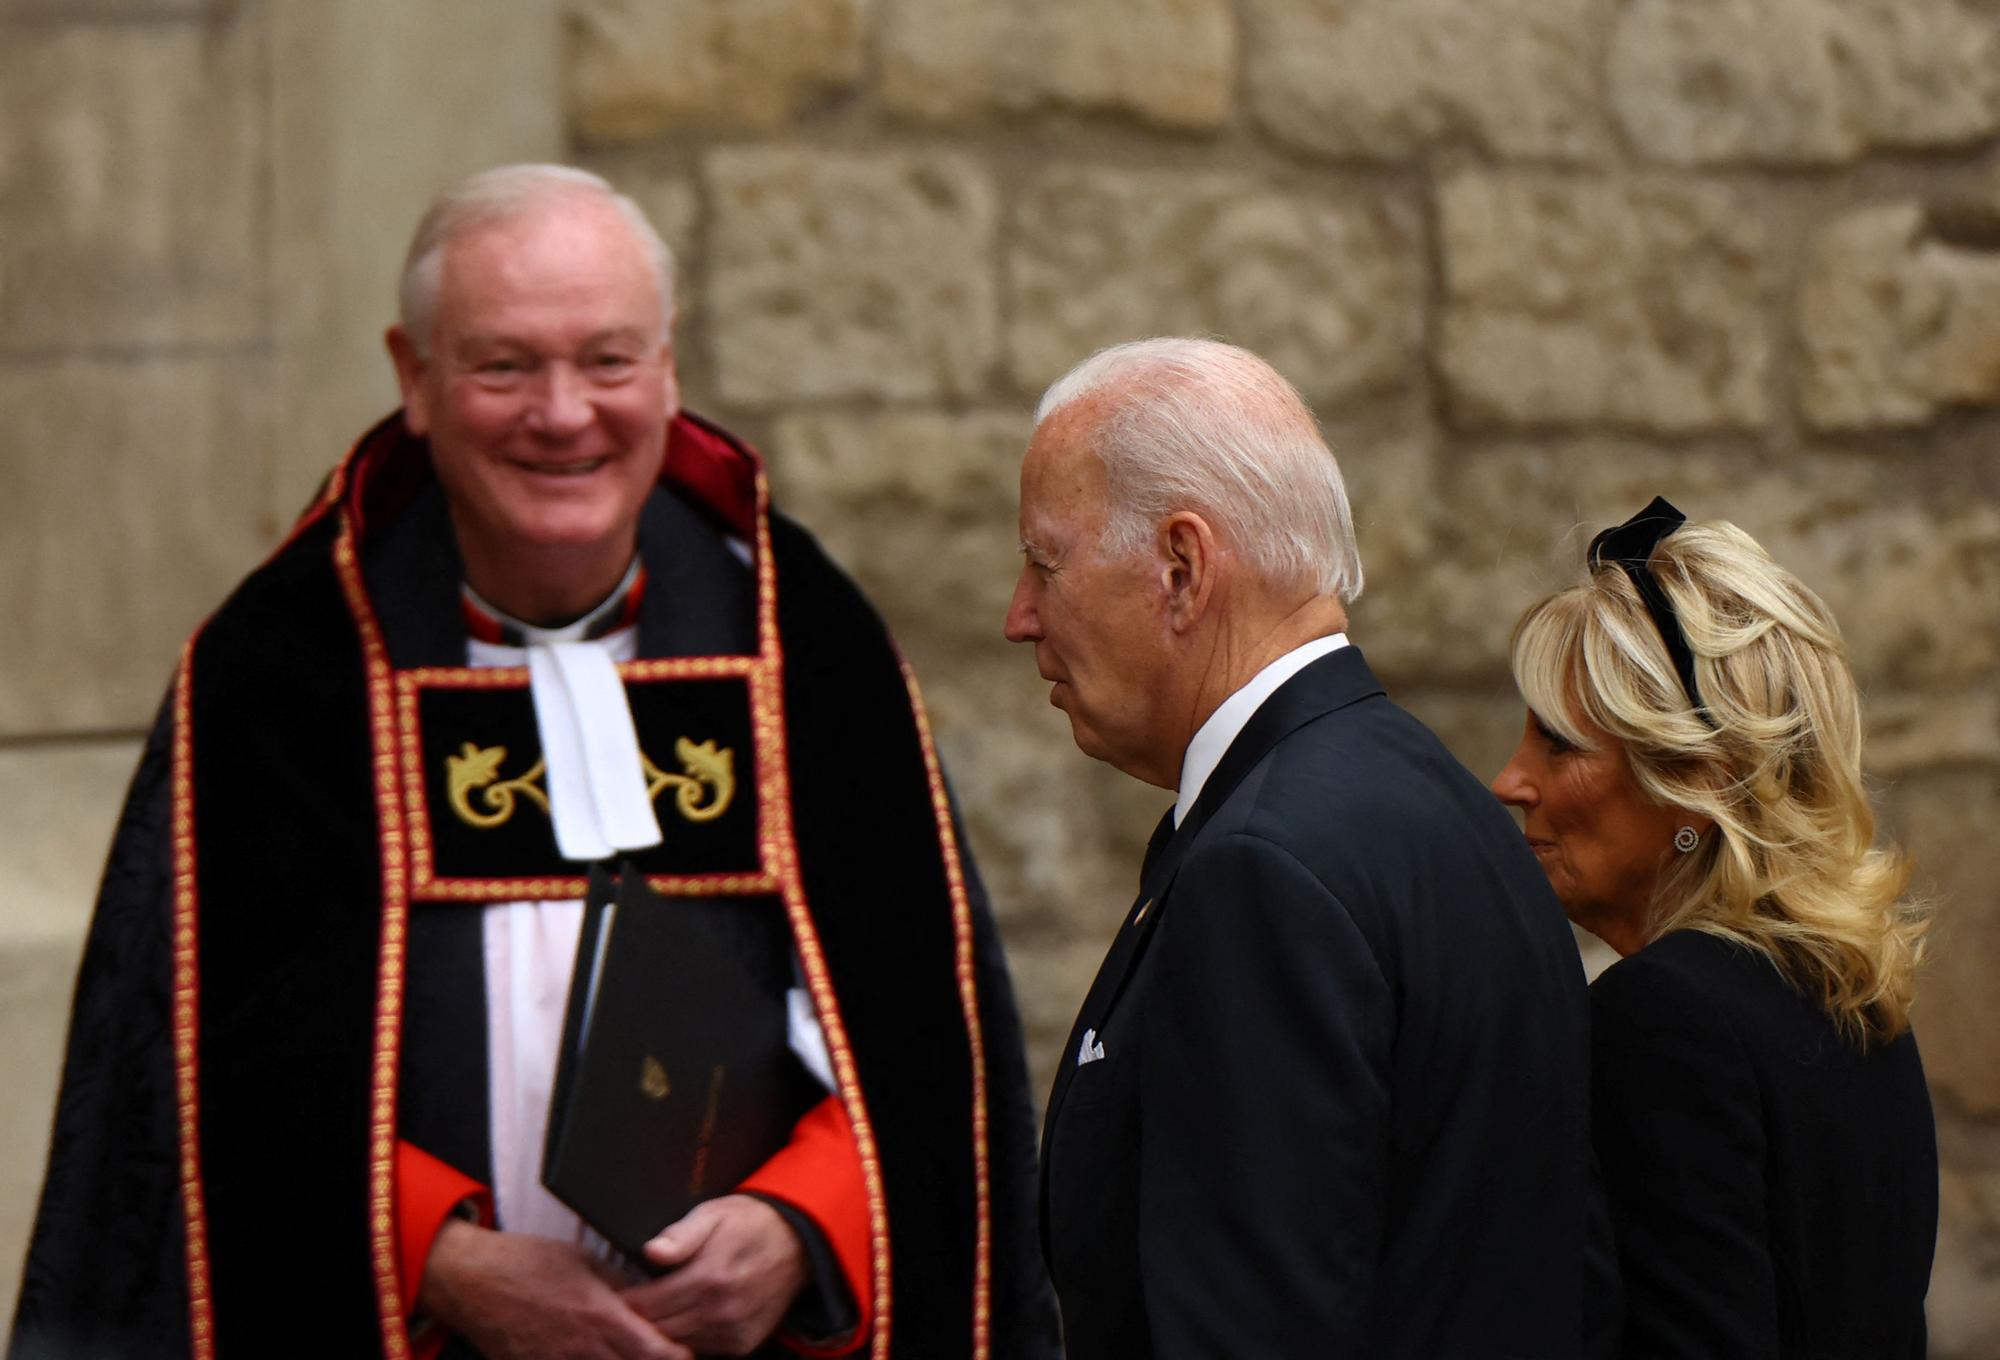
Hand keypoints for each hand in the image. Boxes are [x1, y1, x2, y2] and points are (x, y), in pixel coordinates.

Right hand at [419, 1219, 693, 1359]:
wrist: (470, 1281)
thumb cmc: (527, 1262)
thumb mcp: (584, 1260)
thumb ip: (622, 1282)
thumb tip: (651, 1292)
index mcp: (602, 1318)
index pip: (659, 1354)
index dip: (679, 1355)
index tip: (687, 1348)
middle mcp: (584, 1352)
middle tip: (666, 1351)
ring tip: (630, 1351)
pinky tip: (596, 1355)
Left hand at [624, 1195, 808, 1355]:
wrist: (797, 1242)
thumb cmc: (748, 1223)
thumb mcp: (714, 1213)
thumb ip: (681, 1234)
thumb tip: (651, 1251)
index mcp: (709, 1277)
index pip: (648, 1305)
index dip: (626, 1301)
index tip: (614, 1293)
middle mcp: (722, 1310)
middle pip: (659, 1329)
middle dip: (639, 1319)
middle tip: (626, 1306)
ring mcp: (734, 1330)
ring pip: (678, 1343)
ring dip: (663, 1330)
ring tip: (653, 1311)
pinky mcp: (743, 1342)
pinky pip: (702, 1348)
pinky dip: (688, 1337)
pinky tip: (683, 1318)